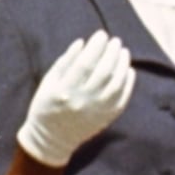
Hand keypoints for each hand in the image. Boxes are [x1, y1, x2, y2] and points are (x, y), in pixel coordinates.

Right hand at [15, 32, 135, 166]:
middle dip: (111, 52)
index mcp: (65, 90)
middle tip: (115, 40)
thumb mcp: (48, 82)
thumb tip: (82, 43)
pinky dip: (128, 83)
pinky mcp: (107, 117)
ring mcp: (97, 110)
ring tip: (123, 51)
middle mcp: (83, 100)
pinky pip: (122, 98)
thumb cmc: (46, 106)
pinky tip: (128, 70)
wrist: (52, 139)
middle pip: (103, 72)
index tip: (101, 34)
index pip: (85, 64)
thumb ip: (64, 62)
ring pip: (116, 83)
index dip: (95, 47)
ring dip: (122, 65)